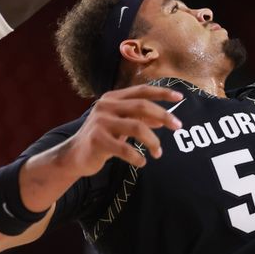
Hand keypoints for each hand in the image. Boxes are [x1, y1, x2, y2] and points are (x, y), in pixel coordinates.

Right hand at [64, 85, 183, 175]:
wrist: (74, 155)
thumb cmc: (102, 137)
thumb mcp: (121, 124)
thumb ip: (140, 119)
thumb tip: (163, 119)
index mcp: (113, 98)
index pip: (142, 90)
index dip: (162, 92)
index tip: (180, 97)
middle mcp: (106, 106)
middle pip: (142, 106)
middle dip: (164, 116)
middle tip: (178, 127)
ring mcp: (100, 122)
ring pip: (136, 127)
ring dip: (153, 141)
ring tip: (158, 153)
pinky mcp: (97, 140)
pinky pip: (124, 149)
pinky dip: (137, 157)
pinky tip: (142, 162)